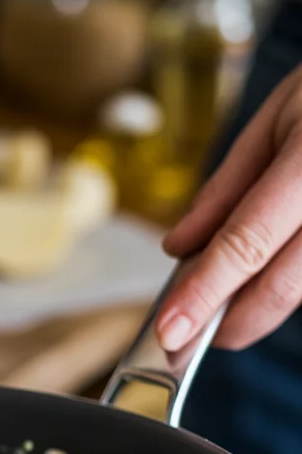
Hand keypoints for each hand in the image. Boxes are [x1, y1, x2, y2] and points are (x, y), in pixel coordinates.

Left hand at [158, 62, 301, 351]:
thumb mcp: (278, 115)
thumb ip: (227, 186)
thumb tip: (179, 249)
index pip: (247, 242)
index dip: (203, 293)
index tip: (167, 330)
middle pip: (282, 286)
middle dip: (227, 322)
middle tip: (183, 338)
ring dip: (257, 304)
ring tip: (220, 297)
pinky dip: (286, 282)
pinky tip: (262, 275)